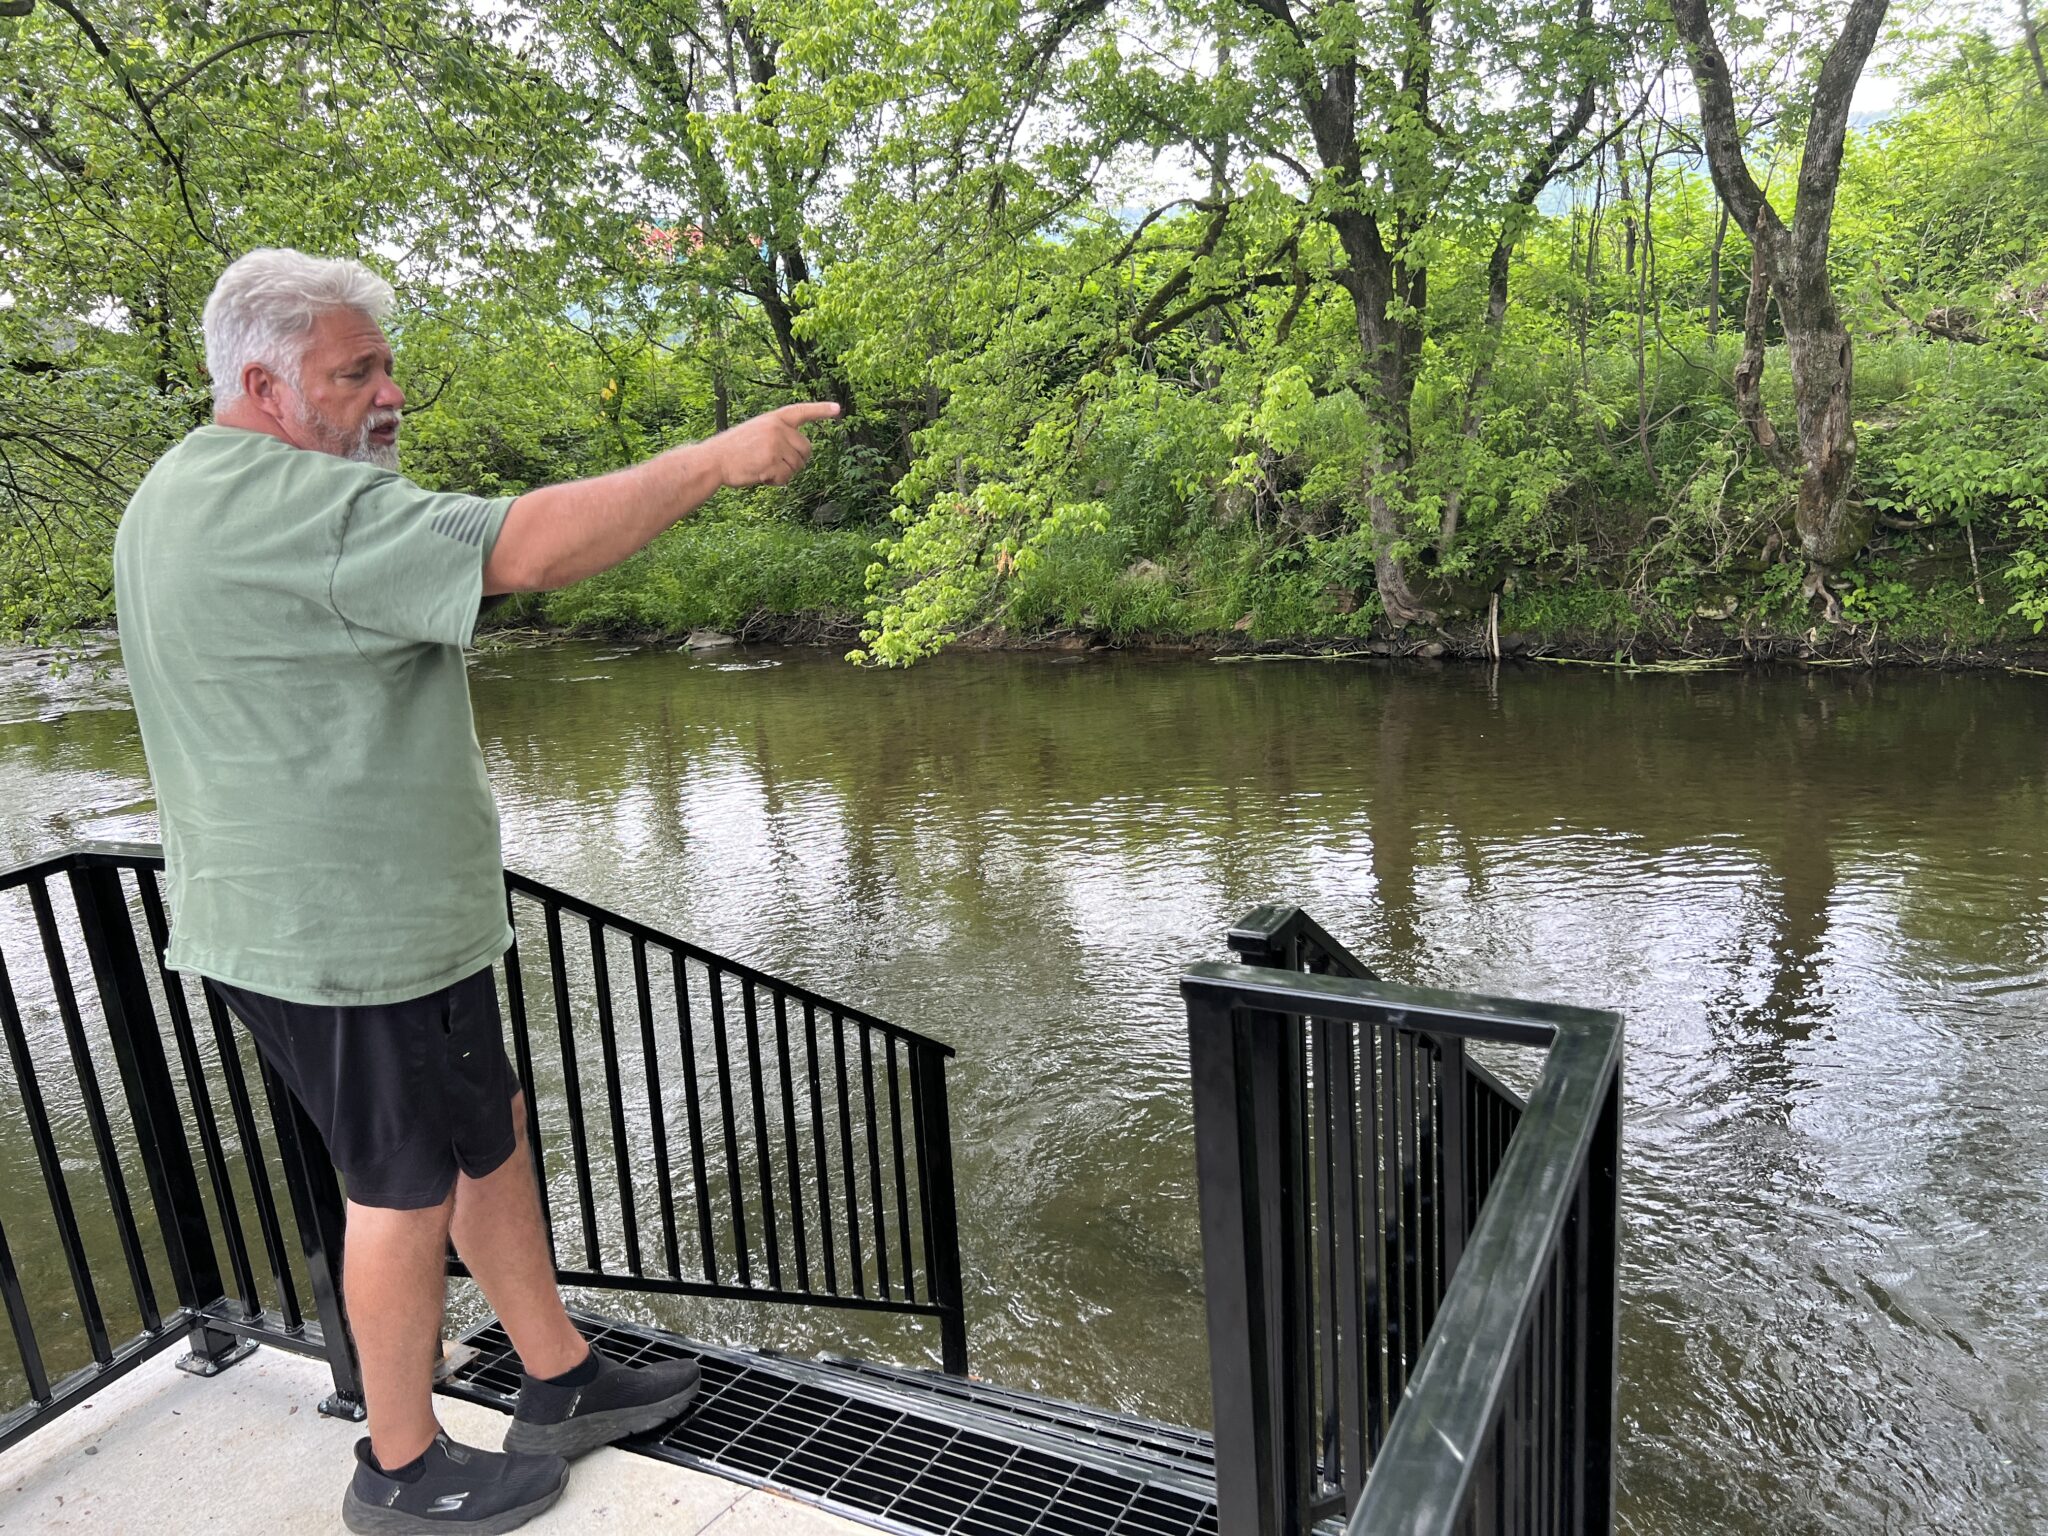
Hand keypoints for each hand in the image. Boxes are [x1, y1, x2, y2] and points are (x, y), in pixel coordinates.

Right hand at [712, 402, 840, 487]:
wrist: (714, 460)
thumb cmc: (734, 450)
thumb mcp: (757, 432)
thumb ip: (779, 436)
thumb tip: (802, 452)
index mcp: (774, 418)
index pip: (802, 411)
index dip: (821, 410)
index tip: (837, 409)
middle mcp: (778, 428)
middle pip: (806, 450)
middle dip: (797, 462)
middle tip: (776, 465)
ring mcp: (776, 444)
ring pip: (797, 467)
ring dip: (783, 473)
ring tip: (762, 467)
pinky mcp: (772, 461)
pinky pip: (786, 478)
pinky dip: (775, 482)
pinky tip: (760, 475)